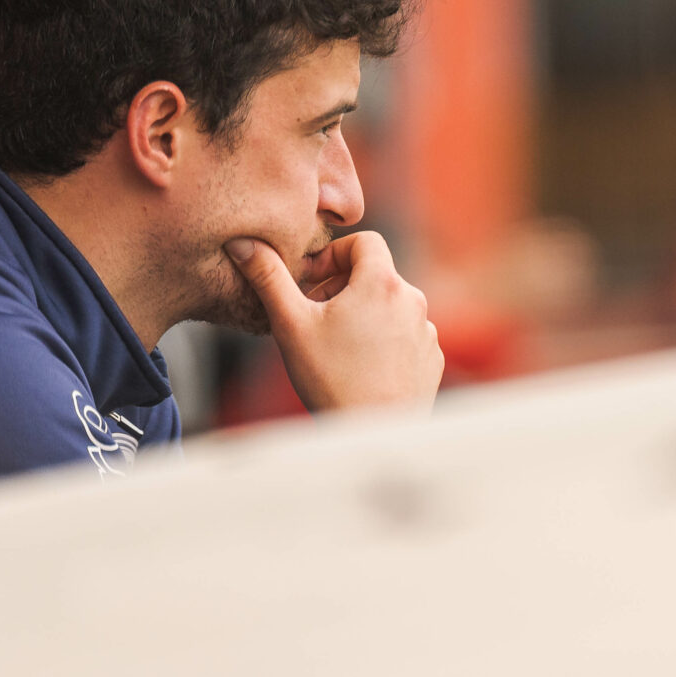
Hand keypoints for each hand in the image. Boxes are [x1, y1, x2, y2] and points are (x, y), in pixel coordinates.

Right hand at [226, 231, 442, 412]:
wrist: (373, 435)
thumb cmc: (331, 379)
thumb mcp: (291, 324)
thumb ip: (269, 278)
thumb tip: (244, 243)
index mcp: (382, 282)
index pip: (364, 241)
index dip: (334, 254)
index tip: (313, 282)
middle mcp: (413, 300)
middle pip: (376, 275)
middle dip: (344, 287)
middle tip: (316, 315)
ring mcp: (427, 331)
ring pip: (391, 307)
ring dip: (364, 314)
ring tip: (337, 345)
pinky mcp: (432, 358)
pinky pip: (406, 335)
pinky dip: (384, 341)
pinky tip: (360, 367)